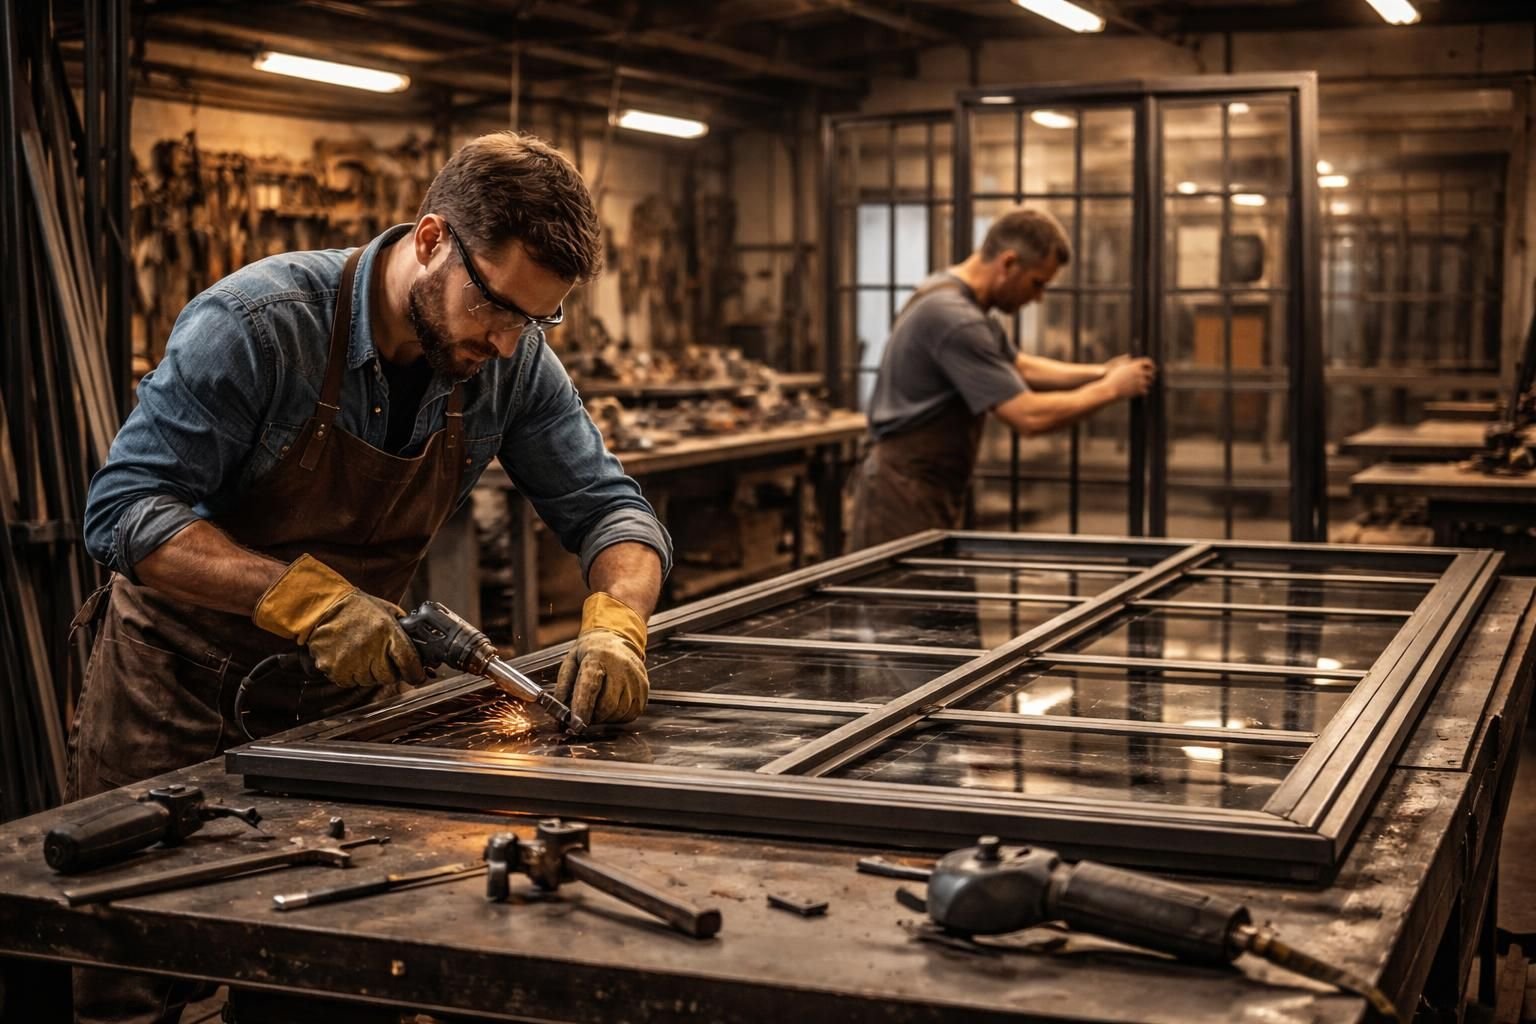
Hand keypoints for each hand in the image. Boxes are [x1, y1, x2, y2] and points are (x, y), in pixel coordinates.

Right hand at [253, 554, 424, 687]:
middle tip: (381, 657)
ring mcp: (351, 661)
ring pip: (369, 680)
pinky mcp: (334, 669)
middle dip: (389, 670)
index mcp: (388, 633)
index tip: (417, 675)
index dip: (416, 673)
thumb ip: (405, 630)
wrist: (323, 606)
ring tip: (361, 652)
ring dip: (369, 671)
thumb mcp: (388, 611)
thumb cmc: (358, 608)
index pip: (409, 664)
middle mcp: (371, 649)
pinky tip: (348, 656)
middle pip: (389, 677)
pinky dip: (350, 672)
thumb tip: (420, 648)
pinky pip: (349, 681)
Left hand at [554, 593, 648, 724]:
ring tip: (599, 704)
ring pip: (620, 712)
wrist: (616, 638)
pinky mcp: (644, 686)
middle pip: (607, 705)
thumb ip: (563, 688)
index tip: (576, 724)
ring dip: (606, 717)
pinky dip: (619, 716)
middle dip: (594, 716)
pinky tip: (613, 705)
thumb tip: (559, 715)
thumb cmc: (590, 652)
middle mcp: (620, 666)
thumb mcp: (570, 663)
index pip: (590, 687)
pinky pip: (632, 713)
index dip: (582, 708)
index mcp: (597, 657)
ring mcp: (635, 676)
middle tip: (585, 713)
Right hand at [1103, 356, 1155, 398]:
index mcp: (1135, 365)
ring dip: (1146, 384)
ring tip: (1141, 386)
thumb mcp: (1118, 367)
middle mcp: (1139, 372)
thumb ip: (1125, 361)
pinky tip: (1138, 392)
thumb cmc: (1112, 378)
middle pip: (1151, 373)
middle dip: (1150, 376)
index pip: (1148, 362)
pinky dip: (1142, 392)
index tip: (1152, 368)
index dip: (1151, 365)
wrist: (1110, 389)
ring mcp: (1140, 381)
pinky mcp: (1140, 390)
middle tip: (1149, 379)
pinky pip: (1146, 391)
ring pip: (1149, 383)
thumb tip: (1129, 356)